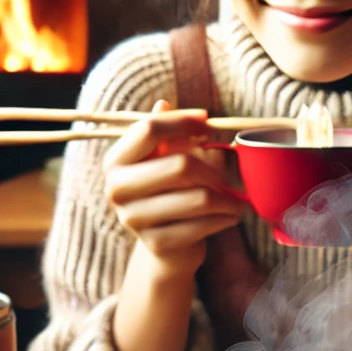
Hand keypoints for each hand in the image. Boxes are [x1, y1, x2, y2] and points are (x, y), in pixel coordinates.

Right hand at [102, 99, 244, 278]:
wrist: (166, 246)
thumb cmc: (168, 192)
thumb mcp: (162, 159)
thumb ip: (163, 132)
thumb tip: (162, 104)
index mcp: (115, 161)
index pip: (149, 129)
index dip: (183, 121)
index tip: (207, 121)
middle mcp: (116, 190)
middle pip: (181, 165)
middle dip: (214, 168)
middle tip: (227, 172)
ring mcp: (134, 220)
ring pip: (200, 198)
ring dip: (228, 196)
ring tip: (236, 197)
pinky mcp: (157, 244)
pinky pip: (205, 224)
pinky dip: (226, 217)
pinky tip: (230, 214)